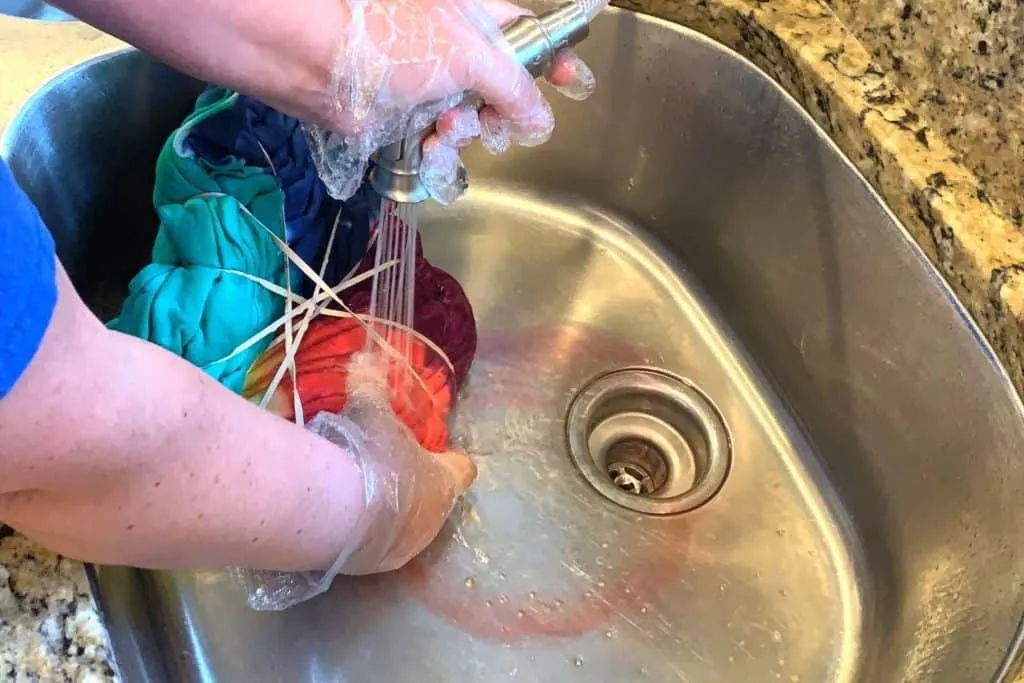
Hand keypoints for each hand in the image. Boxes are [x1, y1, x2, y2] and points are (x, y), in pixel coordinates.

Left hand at [306, 0, 595, 201]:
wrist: (322, 64)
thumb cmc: (397, 42)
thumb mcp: (471, 56)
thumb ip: (515, 88)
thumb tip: (540, 119)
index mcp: (474, 18)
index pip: (527, 34)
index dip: (552, 58)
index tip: (572, 84)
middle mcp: (454, 49)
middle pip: (501, 88)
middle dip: (502, 110)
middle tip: (498, 122)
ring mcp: (430, 84)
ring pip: (472, 120)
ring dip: (466, 131)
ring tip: (447, 129)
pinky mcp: (406, 117)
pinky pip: (440, 140)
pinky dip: (438, 148)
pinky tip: (430, 147)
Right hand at [307, 352, 476, 574]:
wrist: (337, 515)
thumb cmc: (370, 457)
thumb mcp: (370, 415)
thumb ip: (371, 387)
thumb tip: (365, 359)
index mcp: (444, 482)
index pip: (465, 469)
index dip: (454, 458)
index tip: (443, 450)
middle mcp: (433, 521)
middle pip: (435, 500)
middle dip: (417, 485)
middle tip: (391, 467)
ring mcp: (404, 549)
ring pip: (406, 527)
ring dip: (391, 512)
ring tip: (361, 492)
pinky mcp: (372, 567)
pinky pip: (374, 545)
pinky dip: (363, 532)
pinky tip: (340, 517)